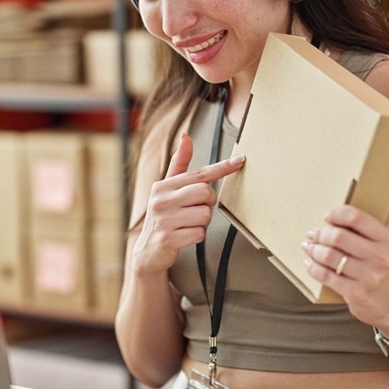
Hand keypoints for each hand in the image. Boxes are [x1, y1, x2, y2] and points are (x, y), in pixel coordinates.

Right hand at [132, 133, 244, 276]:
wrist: (148, 251)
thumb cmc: (163, 216)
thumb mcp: (167, 189)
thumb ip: (178, 164)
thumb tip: (186, 137)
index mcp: (163, 186)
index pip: (199, 174)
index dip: (222, 168)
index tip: (240, 160)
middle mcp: (160, 200)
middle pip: (205, 193)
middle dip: (206, 203)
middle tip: (193, 210)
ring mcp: (163, 220)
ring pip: (205, 215)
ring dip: (202, 222)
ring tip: (187, 225)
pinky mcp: (168, 239)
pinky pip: (199, 234)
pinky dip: (196, 236)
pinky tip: (184, 237)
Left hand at [301, 192, 388, 331]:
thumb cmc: (384, 265)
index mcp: (388, 240)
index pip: (356, 218)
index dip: (336, 214)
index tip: (328, 217)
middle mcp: (381, 258)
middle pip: (338, 237)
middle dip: (320, 234)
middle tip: (312, 233)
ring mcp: (368, 277)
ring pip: (329, 256)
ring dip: (313, 250)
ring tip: (308, 246)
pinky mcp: (355, 293)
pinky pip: (325, 276)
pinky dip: (313, 267)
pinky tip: (309, 261)